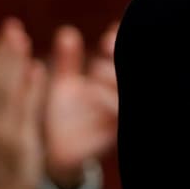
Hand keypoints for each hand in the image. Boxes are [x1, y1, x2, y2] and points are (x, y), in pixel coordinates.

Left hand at [43, 22, 118, 188]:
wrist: (56, 155)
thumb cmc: (64, 117)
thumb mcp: (64, 84)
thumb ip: (67, 61)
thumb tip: (67, 33)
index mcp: (112, 81)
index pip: (128, 57)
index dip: (123, 43)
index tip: (109, 35)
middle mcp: (121, 96)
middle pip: (133, 72)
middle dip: (122, 56)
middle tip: (107, 46)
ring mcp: (121, 115)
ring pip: (128, 92)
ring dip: (114, 77)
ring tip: (97, 70)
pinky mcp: (117, 134)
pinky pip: (121, 118)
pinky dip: (110, 102)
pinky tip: (94, 92)